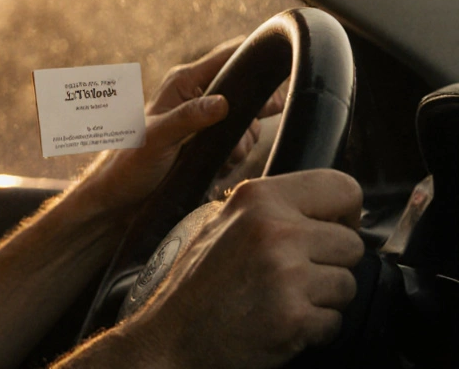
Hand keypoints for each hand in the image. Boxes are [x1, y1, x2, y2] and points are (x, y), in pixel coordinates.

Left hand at [76, 38, 246, 212]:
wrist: (121, 195)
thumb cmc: (130, 161)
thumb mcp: (158, 137)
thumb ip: (189, 118)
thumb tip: (224, 103)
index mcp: (185, 82)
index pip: (230, 56)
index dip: (256, 62)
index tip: (278, 80)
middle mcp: (198, 96)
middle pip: (249, 95)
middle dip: (248, 122)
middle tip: (233, 142)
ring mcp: (206, 120)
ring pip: (248, 125)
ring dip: (239, 145)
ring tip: (215, 159)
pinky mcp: (211, 143)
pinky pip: (240, 145)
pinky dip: (233, 158)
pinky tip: (215, 167)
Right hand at [128, 170, 364, 368]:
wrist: (172, 336)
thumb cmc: (199, 285)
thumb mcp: (224, 223)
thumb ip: (273, 210)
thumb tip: (327, 210)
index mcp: (259, 198)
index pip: (343, 188)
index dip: (344, 215)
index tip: (331, 230)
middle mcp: (274, 229)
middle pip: (351, 243)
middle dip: (330, 265)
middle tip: (292, 277)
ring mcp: (285, 273)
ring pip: (347, 284)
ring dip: (323, 299)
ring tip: (281, 299)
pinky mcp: (294, 316)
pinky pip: (335, 322)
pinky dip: (314, 329)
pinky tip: (279, 322)